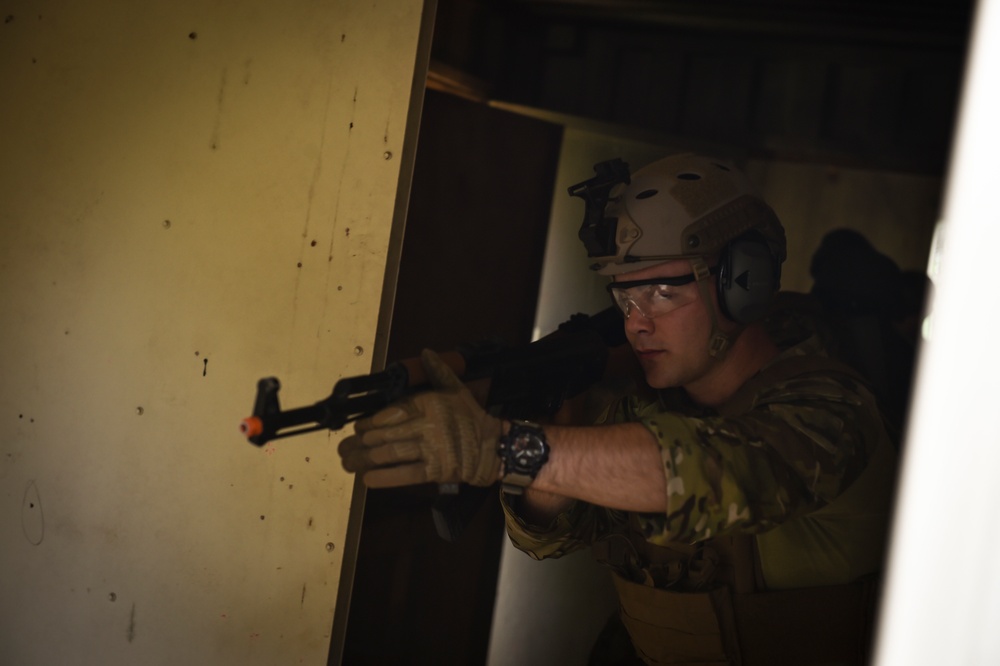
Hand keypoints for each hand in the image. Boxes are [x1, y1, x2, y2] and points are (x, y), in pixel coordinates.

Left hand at [338, 349, 502, 487]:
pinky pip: (406, 474)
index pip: (393, 412)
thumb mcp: (457, 390)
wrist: (493, 446)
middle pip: (386, 435)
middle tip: (344, 449)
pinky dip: (385, 477)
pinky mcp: (436, 471)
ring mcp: (432, 449)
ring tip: (349, 463)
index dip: (371, 422)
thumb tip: (426, 352)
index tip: (357, 429)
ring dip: (366, 460)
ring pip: (391, 454)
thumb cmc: (471, 417)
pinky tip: (368, 479)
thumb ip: (438, 372)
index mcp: (430, 404)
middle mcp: (429, 425)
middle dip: (361, 443)